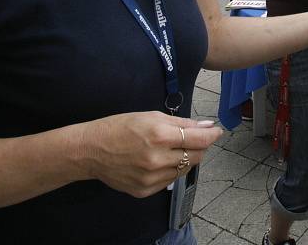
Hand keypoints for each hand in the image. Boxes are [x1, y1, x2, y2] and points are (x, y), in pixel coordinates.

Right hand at [78, 112, 221, 197]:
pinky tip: (158, 160)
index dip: (212, 135)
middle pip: (195, 156)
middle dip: (199, 146)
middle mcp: (157, 159)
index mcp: (160, 136)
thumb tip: (206, 125)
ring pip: (183, 169)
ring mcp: (151, 178)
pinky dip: (170, 170)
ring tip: (171, 148)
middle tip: (194, 138)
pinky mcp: (144, 190)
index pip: (199, 139)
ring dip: (185, 158)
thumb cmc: (120, 127)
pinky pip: (168, 180)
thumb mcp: (152, 116)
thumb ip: (182, 123)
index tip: (217, 131)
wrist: (91, 150)